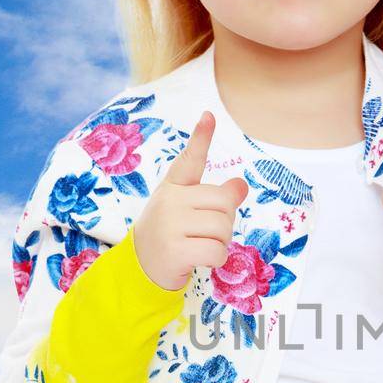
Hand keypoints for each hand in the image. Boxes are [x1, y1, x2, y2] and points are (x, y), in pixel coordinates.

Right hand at [132, 110, 248, 291]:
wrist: (141, 267)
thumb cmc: (170, 234)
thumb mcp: (188, 210)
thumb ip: (214, 196)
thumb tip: (241, 185)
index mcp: (173, 188)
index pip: (190, 160)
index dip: (201, 137)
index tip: (209, 116)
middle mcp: (169, 201)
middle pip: (224, 203)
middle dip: (225, 221)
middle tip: (206, 232)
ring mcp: (170, 225)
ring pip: (223, 228)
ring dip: (221, 242)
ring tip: (200, 245)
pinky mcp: (175, 250)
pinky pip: (217, 251)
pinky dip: (217, 259)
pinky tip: (201, 260)